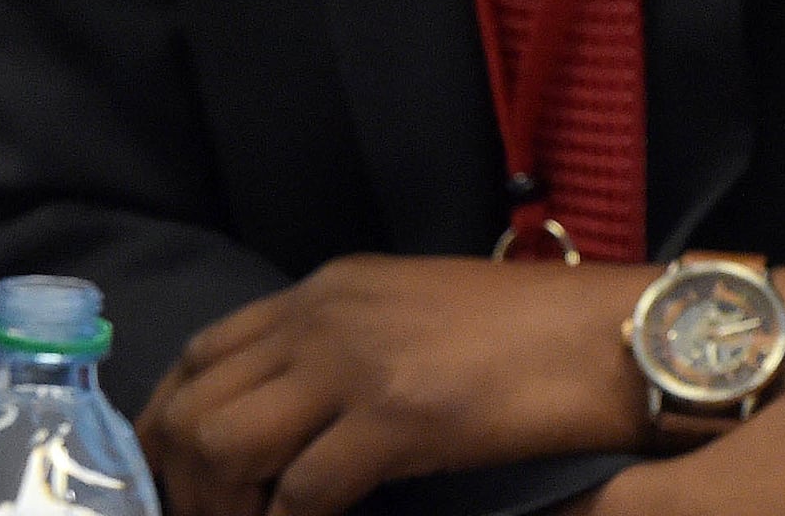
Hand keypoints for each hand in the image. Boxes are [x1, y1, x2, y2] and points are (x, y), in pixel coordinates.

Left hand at [138, 252, 650, 515]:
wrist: (616, 335)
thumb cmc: (532, 333)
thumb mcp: (413, 315)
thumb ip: (342, 347)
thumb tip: (286, 419)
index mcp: (328, 289)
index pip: (202, 353)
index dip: (167, 423)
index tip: (170, 480)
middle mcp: (326, 316)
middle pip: (195, 404)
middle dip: (182, 482)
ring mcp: (358, 362)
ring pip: (225, 446)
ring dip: (226, 508)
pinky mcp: (398, 415)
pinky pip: (302, 491)